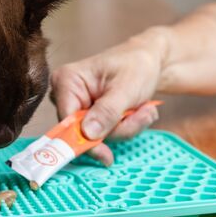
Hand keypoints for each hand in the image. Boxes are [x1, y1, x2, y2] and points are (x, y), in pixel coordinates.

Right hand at [50, 27, 167, 165]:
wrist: (149, 60)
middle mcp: (66, 94)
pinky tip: (138, 111)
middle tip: (143, 115)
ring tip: (145, 109)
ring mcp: (78, 105)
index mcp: (67, 80)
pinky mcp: (89, 115)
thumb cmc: (137, 65)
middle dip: (117, 129)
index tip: (105, 155)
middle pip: (83, 132)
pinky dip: (126, 127)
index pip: (67, 120)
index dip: (84, 141)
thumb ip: (107, 111)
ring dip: (126, 127)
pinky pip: (105, 134)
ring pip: (97, 136)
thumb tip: (88, 134)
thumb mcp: (126, 88)